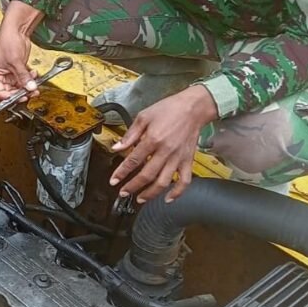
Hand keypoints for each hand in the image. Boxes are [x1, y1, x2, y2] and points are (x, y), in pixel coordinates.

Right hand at [0, 1, 44, 99]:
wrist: (16, 28)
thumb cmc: (7, 39)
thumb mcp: (15, 61)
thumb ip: (23, 76)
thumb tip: (30, 87)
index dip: (11, 96)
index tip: (21, 96)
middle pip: (9, 92)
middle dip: (21, 91)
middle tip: (31, 91)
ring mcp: (8, 73)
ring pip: (17, 87)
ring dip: (27, 86)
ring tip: (34, 83)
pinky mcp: (16, 70)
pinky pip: (22, 80)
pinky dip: (29, 80)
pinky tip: (33, 75)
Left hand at [109, 86, 217, 203]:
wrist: (193, 107)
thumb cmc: (169, 109)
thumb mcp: (144, 116)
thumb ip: (130, 134)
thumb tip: (117, 147)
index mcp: (153, 139)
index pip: (133, 161)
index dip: (122, 173)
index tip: (114, 181)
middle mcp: (166, 151)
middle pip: (147, 175)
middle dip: (133, 187)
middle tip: (123, 193)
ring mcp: (178, 158)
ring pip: (163, 182)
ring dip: (150, 193)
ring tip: (140, 199)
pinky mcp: (188, 160)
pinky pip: (184, 180)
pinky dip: (177, 192)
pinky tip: (168, 198)